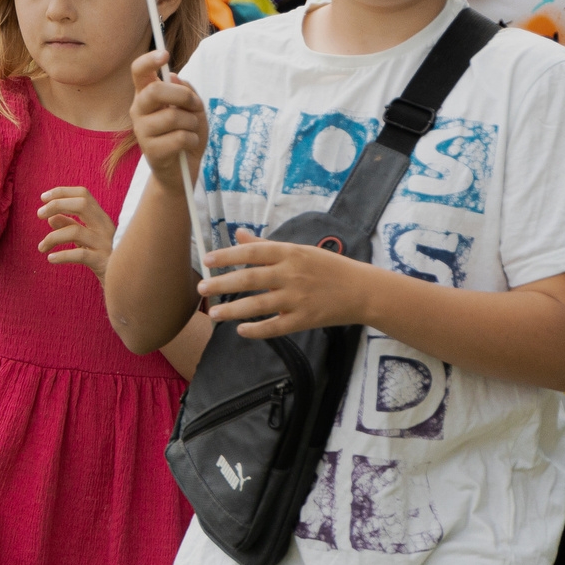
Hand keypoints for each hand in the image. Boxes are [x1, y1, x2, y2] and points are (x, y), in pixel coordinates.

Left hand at [37, 186, 115, 276]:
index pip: (83, 195)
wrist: (125, 282)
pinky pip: (79, 255)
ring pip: (75, 231)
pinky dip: (62, 256)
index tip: (43, 197)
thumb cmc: (103, 258)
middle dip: (57, 204)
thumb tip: (51, 217)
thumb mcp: (86, 240)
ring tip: (41, 247)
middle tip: (39, 213)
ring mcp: (105, 244)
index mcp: (102, 218)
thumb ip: (70, 227)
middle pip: (82, 204)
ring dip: (52, 237)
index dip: (62, 192)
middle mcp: (106, 227)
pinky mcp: (103, 262)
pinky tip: (51, 258)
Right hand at [129, 50, 206, 185]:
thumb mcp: (193, 108)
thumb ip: (187, 91)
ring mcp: (142, 130)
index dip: (149, 60)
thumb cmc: (186, 134)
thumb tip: (174, 78)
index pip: (139, 71)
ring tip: (191, 131)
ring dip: (192, 123)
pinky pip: (179, 137)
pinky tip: (188, 146)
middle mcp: (139, 109)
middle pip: (154, 91)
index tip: (165, 54)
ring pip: (172, 116)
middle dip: (182, 95)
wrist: (182, 171)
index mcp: (146, 94)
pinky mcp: (150, 151)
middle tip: (195, 104)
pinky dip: (192, 140)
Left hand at [199, 228, 379, 337]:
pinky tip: (241, 330)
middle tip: (202, 288)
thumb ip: (266, 245)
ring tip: (214, 313)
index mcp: (290, 253)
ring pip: (258, 305)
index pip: (252, 252)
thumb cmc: (328, 267)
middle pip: (250, 278)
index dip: (227, 255)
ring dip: (233, 309)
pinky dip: (257, 330)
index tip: (207, 260)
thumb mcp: (299, 250)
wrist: (362, 290)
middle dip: (222, 283)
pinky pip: (275, 327)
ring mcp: (298, 298)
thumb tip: (239, 234)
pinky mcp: (305, 319)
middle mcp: (292, 274)